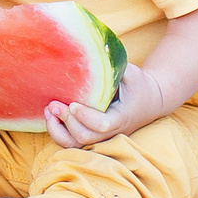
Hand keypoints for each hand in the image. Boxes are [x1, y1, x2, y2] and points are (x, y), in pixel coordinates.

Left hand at [43, 64, 182, 148]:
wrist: (149, 101)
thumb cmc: (138, 84)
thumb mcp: (132, 73)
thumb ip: (115, 66)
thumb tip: (95, 51)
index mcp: (122, 117)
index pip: (102, 124)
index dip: (86, 116)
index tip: (74, 103)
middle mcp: (111, 132)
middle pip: (85, 137)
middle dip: (67, 121)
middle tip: (54, 104)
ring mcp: (101, 138)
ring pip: (76, 145)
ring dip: (58, 130)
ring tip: (49, 110)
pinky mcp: (93, 137)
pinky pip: (72, 144)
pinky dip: (58, 133)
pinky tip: (51, 117)